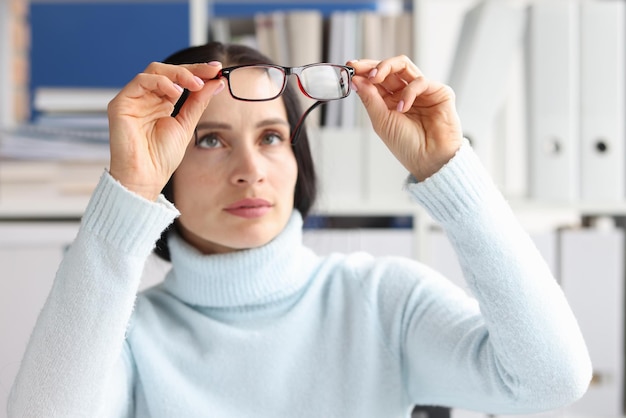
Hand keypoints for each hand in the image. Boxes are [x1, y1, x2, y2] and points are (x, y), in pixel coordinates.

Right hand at [107, 61, 224, 200]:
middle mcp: (146, 98)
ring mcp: (133, 100)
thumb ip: (198, 102)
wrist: (146, 177)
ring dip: (179, 74)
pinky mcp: (121, 103)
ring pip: (154, 71)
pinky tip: (176, 93)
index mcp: (160, 103)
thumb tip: (215, 82)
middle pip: (167, 71)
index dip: (197, 72)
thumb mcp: (186, 124)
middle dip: (191, 69)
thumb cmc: (161, 157)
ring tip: (195, 85)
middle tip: (211, 72)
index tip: (217, 69)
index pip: (178, 80)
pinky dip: (161, 82)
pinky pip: (141, 81)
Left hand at [348, 56, 462, 181]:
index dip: (364, 70)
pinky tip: (403, 107)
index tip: (350, 67)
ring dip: (386, 68)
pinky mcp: (439, 92)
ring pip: (404, 65)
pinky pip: (420, 81)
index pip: (377, 79)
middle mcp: (405, 94)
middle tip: (359, 68)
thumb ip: (370, 98)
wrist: (429, 160)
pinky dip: (408, 92)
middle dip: (372, 65)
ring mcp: (422, 92)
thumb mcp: (381, 121)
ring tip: (375, 79)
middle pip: (389, 68)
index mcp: (390, 102)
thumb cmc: (407, 146)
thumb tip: (356, 79)